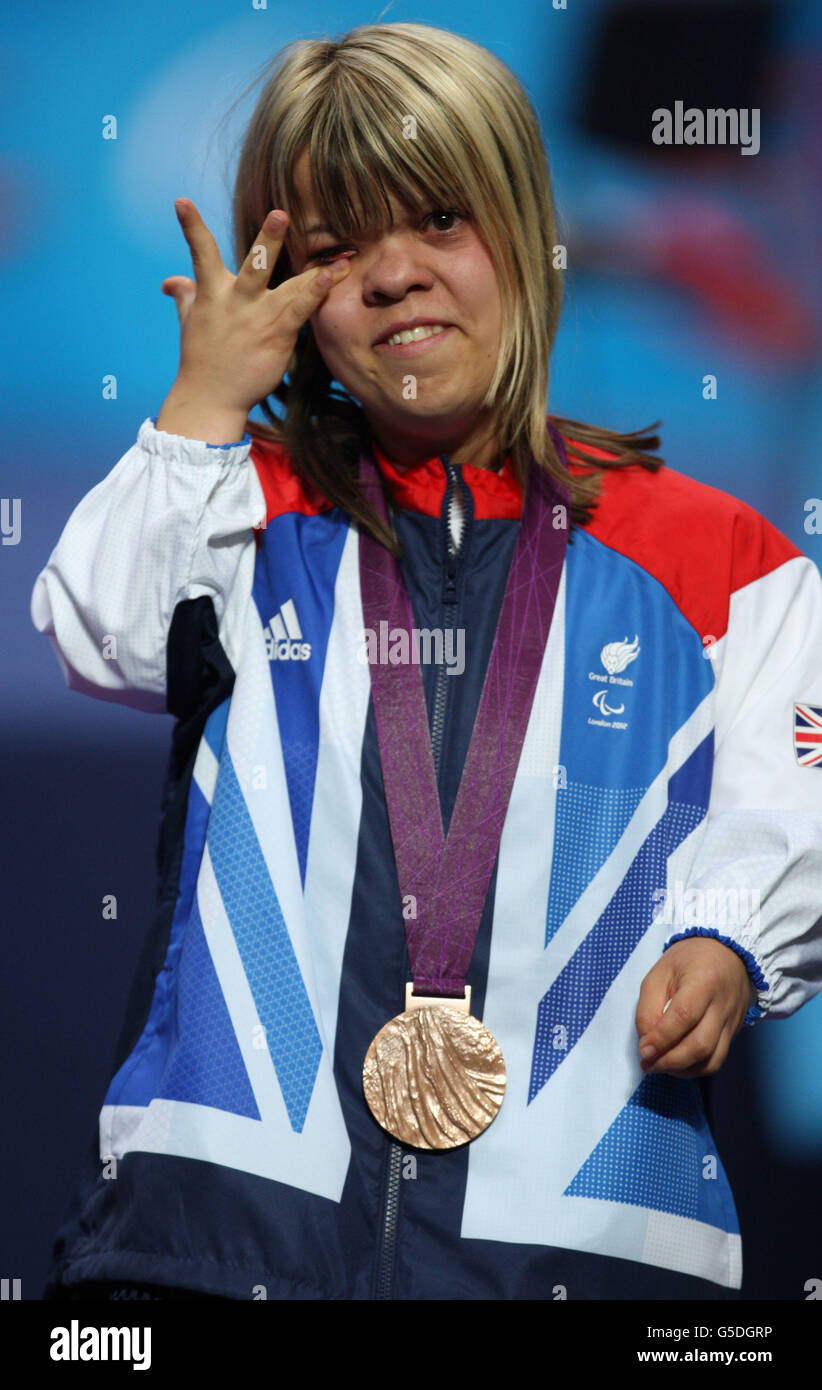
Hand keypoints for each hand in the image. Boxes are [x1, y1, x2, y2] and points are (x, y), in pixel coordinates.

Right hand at [160, 199, 350, 418]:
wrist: (210, 397)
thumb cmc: (201, 358)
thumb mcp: (190, 320)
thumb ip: (185, 294)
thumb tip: (168, 281)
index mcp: (212, 292)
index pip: (200, 252)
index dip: (191, 226)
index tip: (181, 200)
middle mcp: (236, 301)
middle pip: (254, 265)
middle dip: (267, 240)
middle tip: (279, 214)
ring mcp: (258, 319)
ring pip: (289, 289)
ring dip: (313, 274)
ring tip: (339, 259)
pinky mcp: (277, 336)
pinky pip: (300, 312)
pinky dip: (316, 295)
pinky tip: (331, 279)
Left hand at [634, 936, 756, 1077]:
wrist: (728, 953)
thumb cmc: (689, 960)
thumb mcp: (660, 972)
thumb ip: (648, 1007)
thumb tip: (647, 1043)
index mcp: (703, 982)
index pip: (683, 1017)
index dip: (661, 1038)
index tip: (643, 1051)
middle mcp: (722, 1005)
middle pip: (700, 1045)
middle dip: (669, 1061)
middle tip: (647, 1063)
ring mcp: (731, 1022)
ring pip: (711, 1059)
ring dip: (681, 1069)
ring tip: (659, 1065)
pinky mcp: (733, 1033)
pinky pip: (717, 1061)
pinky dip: (695, 1069)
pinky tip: (677, 1063)